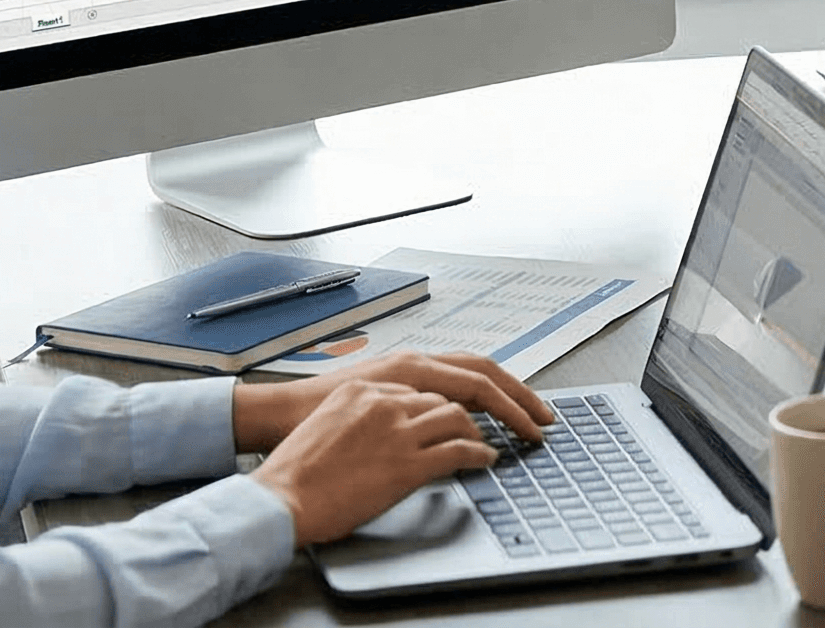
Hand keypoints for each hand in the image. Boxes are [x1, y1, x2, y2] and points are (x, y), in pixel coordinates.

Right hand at [233, 350, 553, 450]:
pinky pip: (456, 446)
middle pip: (481, 377)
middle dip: (519, 397)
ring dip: (505, 423)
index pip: (468, 367)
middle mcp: (407, 378)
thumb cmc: (314, 428)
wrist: (281, 452)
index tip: (525, 399)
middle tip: (544, 417)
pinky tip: (488, 459)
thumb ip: (399, 397)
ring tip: (524, 439)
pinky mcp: (401, 452)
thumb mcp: (363, 399)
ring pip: (471, 408)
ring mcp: (404, 414)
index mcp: (402, 365)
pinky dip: (479, 451)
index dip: (503, 383)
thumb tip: (428, 408)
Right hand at [250, 380, 499, 545]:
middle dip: (474, 408)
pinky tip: (485, 460)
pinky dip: (479, 454)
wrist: (281, 499)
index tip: (459, 411)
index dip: (444, 401)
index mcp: (364, 390)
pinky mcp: (408, 464)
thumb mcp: (329, 425)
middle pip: (446, 395)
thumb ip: (363, 418)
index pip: (421, 387)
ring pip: (458, 417)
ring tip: (487, 443)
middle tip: (489, 420)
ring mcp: (398, 431)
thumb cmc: (296, 472)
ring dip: (479, 431)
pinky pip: (459, 450)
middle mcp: (384, 402)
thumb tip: (387, 431)